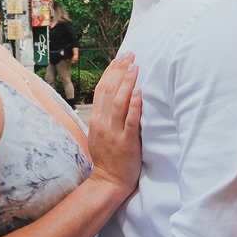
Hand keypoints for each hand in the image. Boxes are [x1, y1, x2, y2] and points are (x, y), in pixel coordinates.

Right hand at [86, 54, 142, 194]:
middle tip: (130, 55)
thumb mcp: (100, 133)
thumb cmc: (107, 158)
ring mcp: (114, 132)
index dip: (111, 72)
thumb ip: (105, 116)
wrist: (108, 181)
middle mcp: (103, 123)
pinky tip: (139, 92)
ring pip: (119, 102)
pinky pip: (130, 120)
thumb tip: (114, 97)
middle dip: (120, 71)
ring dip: (127, 82)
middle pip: (110, 91)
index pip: (102, 89)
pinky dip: (134, 105)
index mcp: (96, 119)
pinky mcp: (126, 142)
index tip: (120, 58)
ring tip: (135, 67)